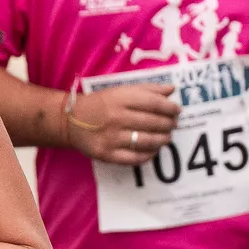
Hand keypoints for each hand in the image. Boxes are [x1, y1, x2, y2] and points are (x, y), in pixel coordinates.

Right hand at [64, 81, 181, 165]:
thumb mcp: (120, 90)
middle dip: (168, 124)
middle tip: (173, 125)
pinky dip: (149, 155)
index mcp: (120, 98)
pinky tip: (153, 150)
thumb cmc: (100, 103)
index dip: (170, 108)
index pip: (154, 103)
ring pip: (147, 141)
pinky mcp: (108, 154)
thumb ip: (147, 89)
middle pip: (153, 123)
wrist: (71, 121)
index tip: (177, 110)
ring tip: (166, 138)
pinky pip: (135, 158)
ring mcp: (112, 137)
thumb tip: (172, 89)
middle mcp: (117, 117)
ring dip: (162, 140)